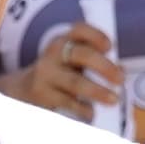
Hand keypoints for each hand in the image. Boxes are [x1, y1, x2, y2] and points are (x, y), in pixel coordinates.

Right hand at [6, 22, 122, 112]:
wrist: (24, 89)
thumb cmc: (59, 74)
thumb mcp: (71, 61)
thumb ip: (93, 61)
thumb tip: (120, 71)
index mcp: (65, 41)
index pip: (80, 30)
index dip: (96, 36)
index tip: (109, 46)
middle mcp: (54, 54)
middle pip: (82, 55)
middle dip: (104, 67)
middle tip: (120, 79)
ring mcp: (47, 74)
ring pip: (75, 82)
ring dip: (97, 91)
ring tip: (113, 99)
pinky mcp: (42, 94)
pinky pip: (66, 101)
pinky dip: (82, 108)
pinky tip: (91, 113)